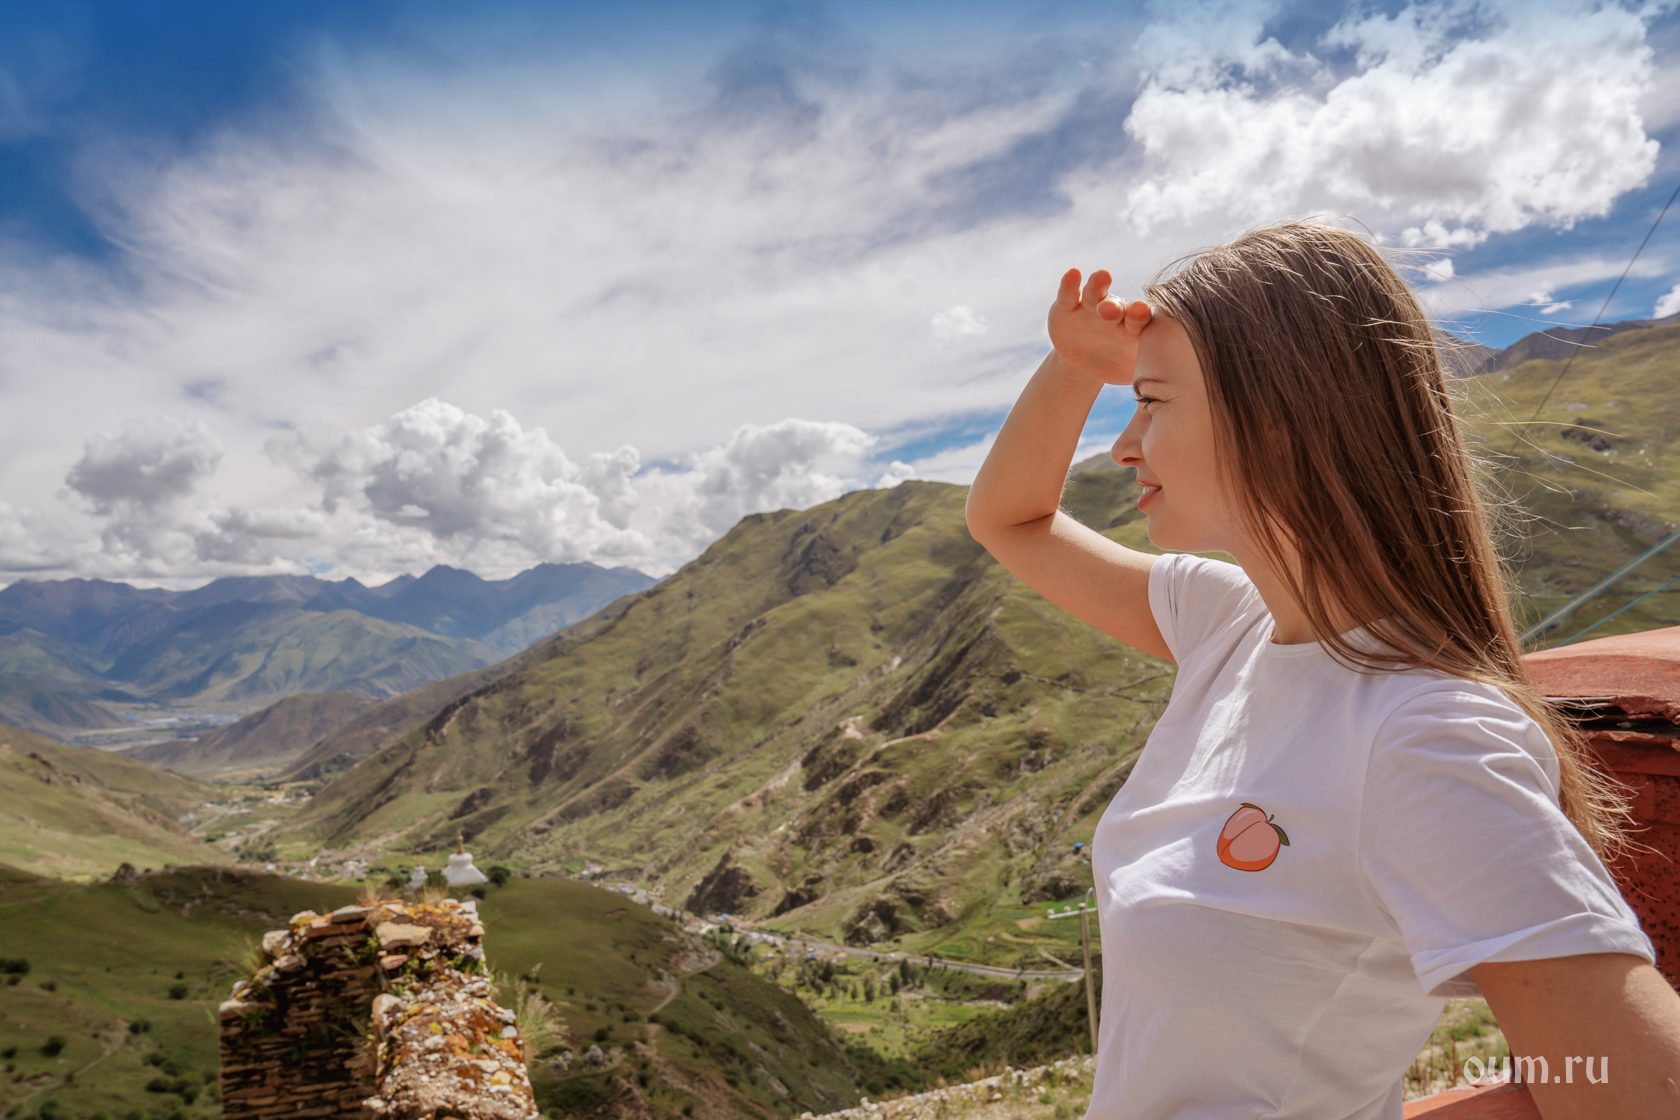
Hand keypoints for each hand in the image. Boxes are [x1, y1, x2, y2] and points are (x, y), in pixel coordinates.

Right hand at [1048, 268, 1152, 385]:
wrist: (1087, 363)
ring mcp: (1089, 308)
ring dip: (1097, 286)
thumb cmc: (1118, 365)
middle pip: (1116, 305)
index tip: (1141, 311)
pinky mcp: (1066, 308)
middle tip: (1113, 309)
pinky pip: (1068, 295)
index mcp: (1134, 327)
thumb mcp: (1135, 371)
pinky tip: (1073, 274)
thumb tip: (1175, 390)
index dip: (1138, 315)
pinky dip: (1069, 284)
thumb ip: (1152, 374)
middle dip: (1114, 306)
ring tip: (1102, 277)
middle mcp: (1114, 313)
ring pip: (1094, 295)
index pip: (1139, 319)